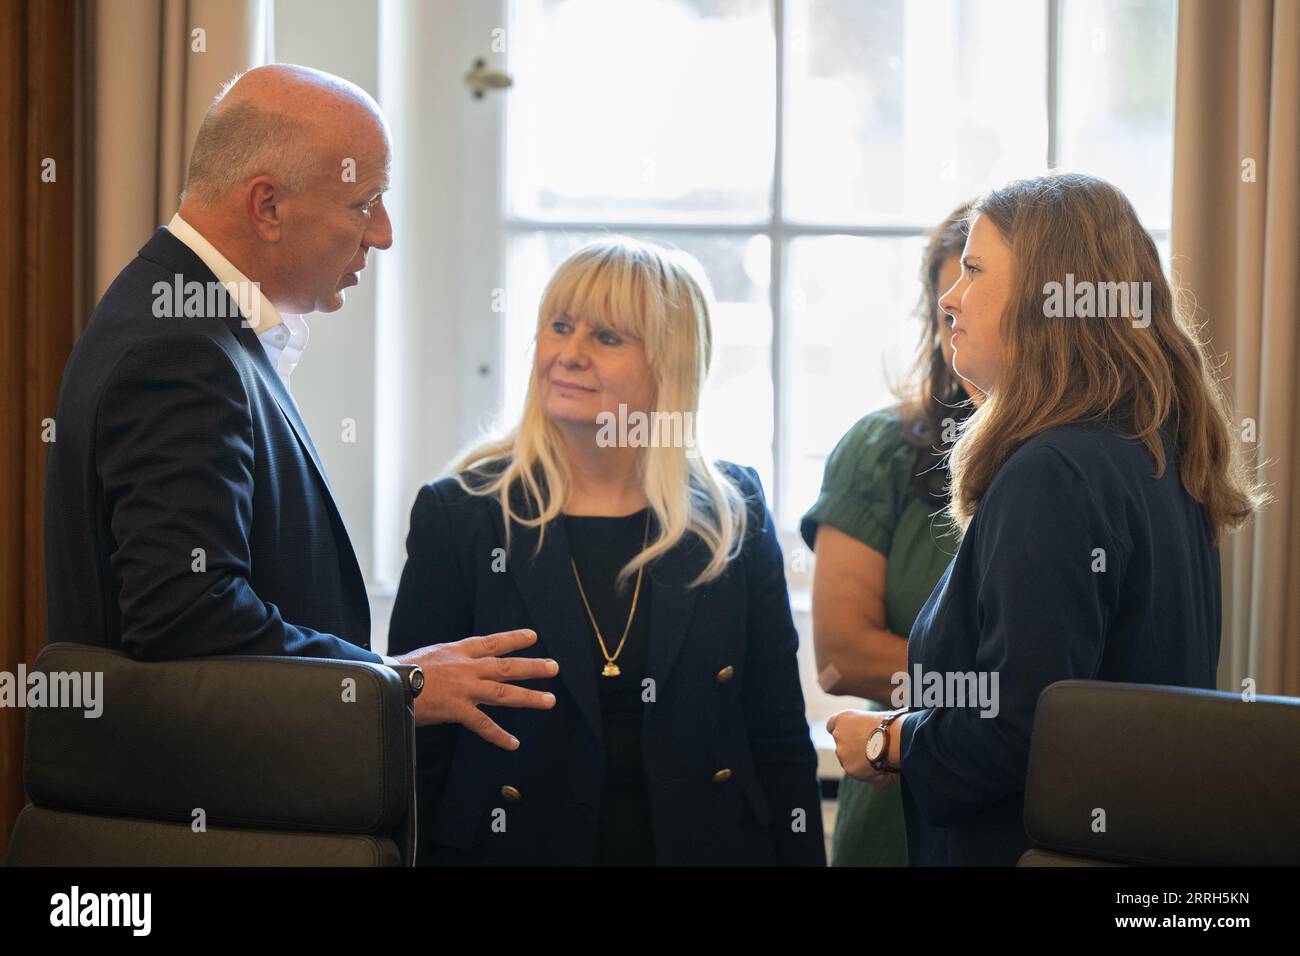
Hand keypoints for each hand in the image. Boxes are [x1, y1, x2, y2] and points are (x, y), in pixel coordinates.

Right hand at [393, 629, 558, 747]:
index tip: (533, 636)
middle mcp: (466, 667)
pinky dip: (499, 735)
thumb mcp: (427, 655)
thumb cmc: (398, 669)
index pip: (491, 642)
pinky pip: (483, 724)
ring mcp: (464, 688)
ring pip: (504, 692)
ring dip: (529, 697)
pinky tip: (513, 743)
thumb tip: (449, 666)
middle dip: (533, 667)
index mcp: (458, 651)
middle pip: (506, 666)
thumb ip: (445, 661)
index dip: (513, 639)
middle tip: (554, 667)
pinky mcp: (457, 709)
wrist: (386, 680)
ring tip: (549, 700)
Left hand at [827, 709, 894, 784]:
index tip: (851, 736)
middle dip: (854, 749)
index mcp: (843, 719)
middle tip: (873, 751)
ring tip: (882, 759)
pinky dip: (872, 774)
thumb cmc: (890, 724)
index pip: (831, 726)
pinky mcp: (850, 769)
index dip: (842, 732)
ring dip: (862, 762)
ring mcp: (842, 753)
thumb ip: (861, 727)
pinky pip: (861, 774)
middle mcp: (838, 735)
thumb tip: (868, 738)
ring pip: (850, 760)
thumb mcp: (871, 718)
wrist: (894, 738)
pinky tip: (884, 768)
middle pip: (842, 745)